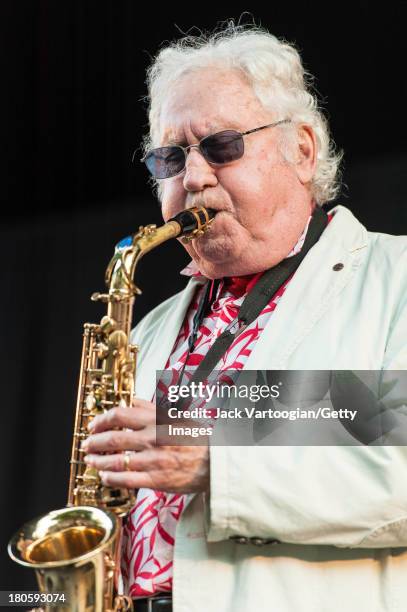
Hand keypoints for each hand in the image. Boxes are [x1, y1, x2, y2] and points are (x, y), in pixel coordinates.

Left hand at [81, 398, 209, 492]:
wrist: (216, 462)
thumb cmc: (197, 439)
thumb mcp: (175, 416)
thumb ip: (151, 408)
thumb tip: (132, 399)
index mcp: (156, 421)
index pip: (119, 415)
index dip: (101, 420)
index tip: (94, 424)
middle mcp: (152, 439)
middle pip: (112, 438)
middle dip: (94, 442)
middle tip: (86, 444)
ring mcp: (153, 460)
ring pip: (115, 461)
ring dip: (98, 461)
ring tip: (91, 460)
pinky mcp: (156, 480)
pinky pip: (126, 480)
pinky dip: (111, 478)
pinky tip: (105, 476)